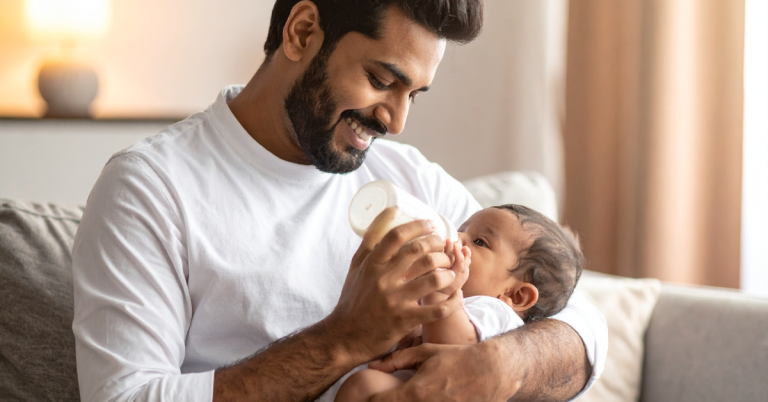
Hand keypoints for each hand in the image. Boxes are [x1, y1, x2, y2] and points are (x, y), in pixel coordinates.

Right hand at [325, 207, 463, 365]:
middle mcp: (384, 279)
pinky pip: (438, 309)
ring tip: (450, 272)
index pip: (396, 236)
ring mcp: (396, 300)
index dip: (418, 226)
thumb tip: (388, 214)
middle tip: (445, 248)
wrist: (345, 337)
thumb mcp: (356, 268)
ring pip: (434, 278)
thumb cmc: (353, 299)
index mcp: (371, 264)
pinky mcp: (406, 320)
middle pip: (420, 253)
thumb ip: (370, 242)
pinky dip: (453, 301)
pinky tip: (457, 296)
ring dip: (448, 272)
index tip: (431, 224)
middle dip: (439, 246)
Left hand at [368, 343, 519, 401]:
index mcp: (416, 390)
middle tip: (385, 398)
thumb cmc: (456, 358)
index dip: (370, 401)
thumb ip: (397, 359)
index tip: (367, 397)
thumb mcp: (426, 352)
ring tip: (410, 396)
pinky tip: (426, 398)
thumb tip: (371, 366)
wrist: (492, 370)